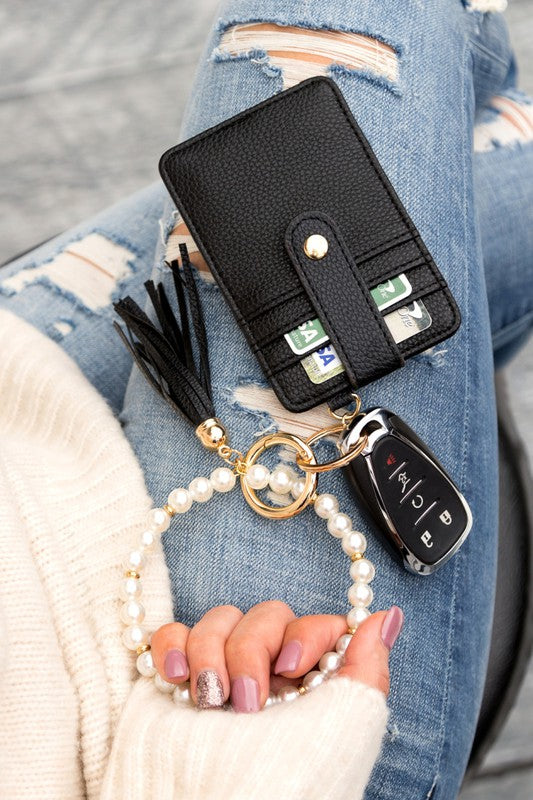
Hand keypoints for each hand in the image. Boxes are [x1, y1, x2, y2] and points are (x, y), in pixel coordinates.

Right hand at [150, 601, 402, 710]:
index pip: (313, 625)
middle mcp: (267, 677)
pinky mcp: (177, 678)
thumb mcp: (345, 726)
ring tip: (209, 702)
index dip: (305, 633)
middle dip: (253, 650)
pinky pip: (173, 633)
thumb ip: (366, 668)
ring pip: (221, 617)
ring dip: (211, 653)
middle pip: (266, 616)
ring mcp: (220, 673)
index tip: (293, 667)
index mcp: (309, 687)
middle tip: (247, 703)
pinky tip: (174, 677)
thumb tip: (387, 617)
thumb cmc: (289, 781)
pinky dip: (171, 645)